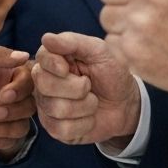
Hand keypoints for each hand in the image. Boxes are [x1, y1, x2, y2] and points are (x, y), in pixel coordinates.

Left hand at [0, 46, 33, 147]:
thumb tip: (24, 54)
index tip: (4, 94)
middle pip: (31, 101)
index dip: (22, 87)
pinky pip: (11, 139)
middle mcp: (3, 91)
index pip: (28, 77)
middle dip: (16, 109)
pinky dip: (3, 138)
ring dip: (9, 125)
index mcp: (0, 70)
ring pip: (24, 122)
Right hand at [33, 32, 140, 146]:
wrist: (125, 104)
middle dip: (76, 87)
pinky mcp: (55, 128)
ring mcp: (47, 106)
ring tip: (92, 101)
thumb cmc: (111, 73)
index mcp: (52, 59)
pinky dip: (84, 124)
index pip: (42, 59)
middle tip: (88, 85)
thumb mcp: (99, 51)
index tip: (71, 68)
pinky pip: (63, 129)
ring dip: (85, 106)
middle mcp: (44, 82)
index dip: (56, 65)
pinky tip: (88, 117)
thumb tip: (46, 38)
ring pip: (57, 108)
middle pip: (45, 85)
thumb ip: (73, 42)